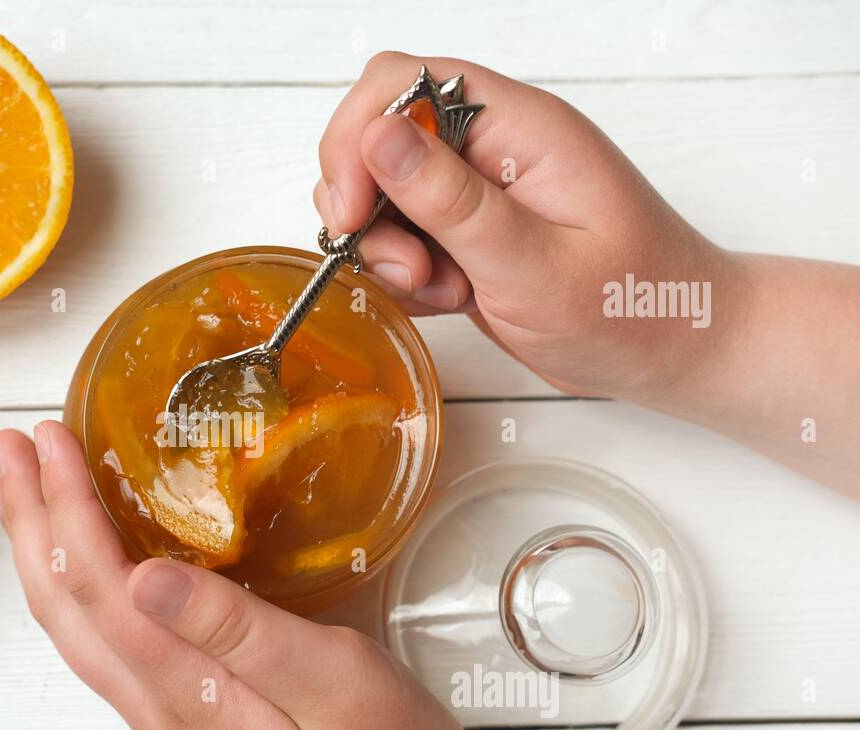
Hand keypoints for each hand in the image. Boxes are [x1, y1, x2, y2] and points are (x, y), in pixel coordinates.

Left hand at [0, 421, 517, 729]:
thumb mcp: (337, 686)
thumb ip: (240, 631)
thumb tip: (144, 575)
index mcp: (185, 691)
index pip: (96, 582)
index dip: (64, 504)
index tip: (49, 439)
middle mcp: (156, 709)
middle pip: (64, 605)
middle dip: (30, 521)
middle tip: (10, 450)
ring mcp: (167, 722)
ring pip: (75, 629)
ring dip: (43, 555)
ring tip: (23, 498)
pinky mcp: (189, 726)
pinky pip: (104, 646)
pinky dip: (78, 591)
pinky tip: (91, 572)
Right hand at [314, 52, 741, 403]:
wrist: (673, 350)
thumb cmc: (631, 306)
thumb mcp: (534, 264)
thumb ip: (452, 202)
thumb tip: (379, 134)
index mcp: (518, 127)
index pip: (401, 85)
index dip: (358, 139)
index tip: (351, 213)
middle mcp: (492, 146)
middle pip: (377, 138)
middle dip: (366, 207)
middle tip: (406, 268)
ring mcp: (477, 190)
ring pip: (381, 195)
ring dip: (387, 249)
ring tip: (442, 289)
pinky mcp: (467, 231)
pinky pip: (402, 237)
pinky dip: (406, 274)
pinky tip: (451, 299)